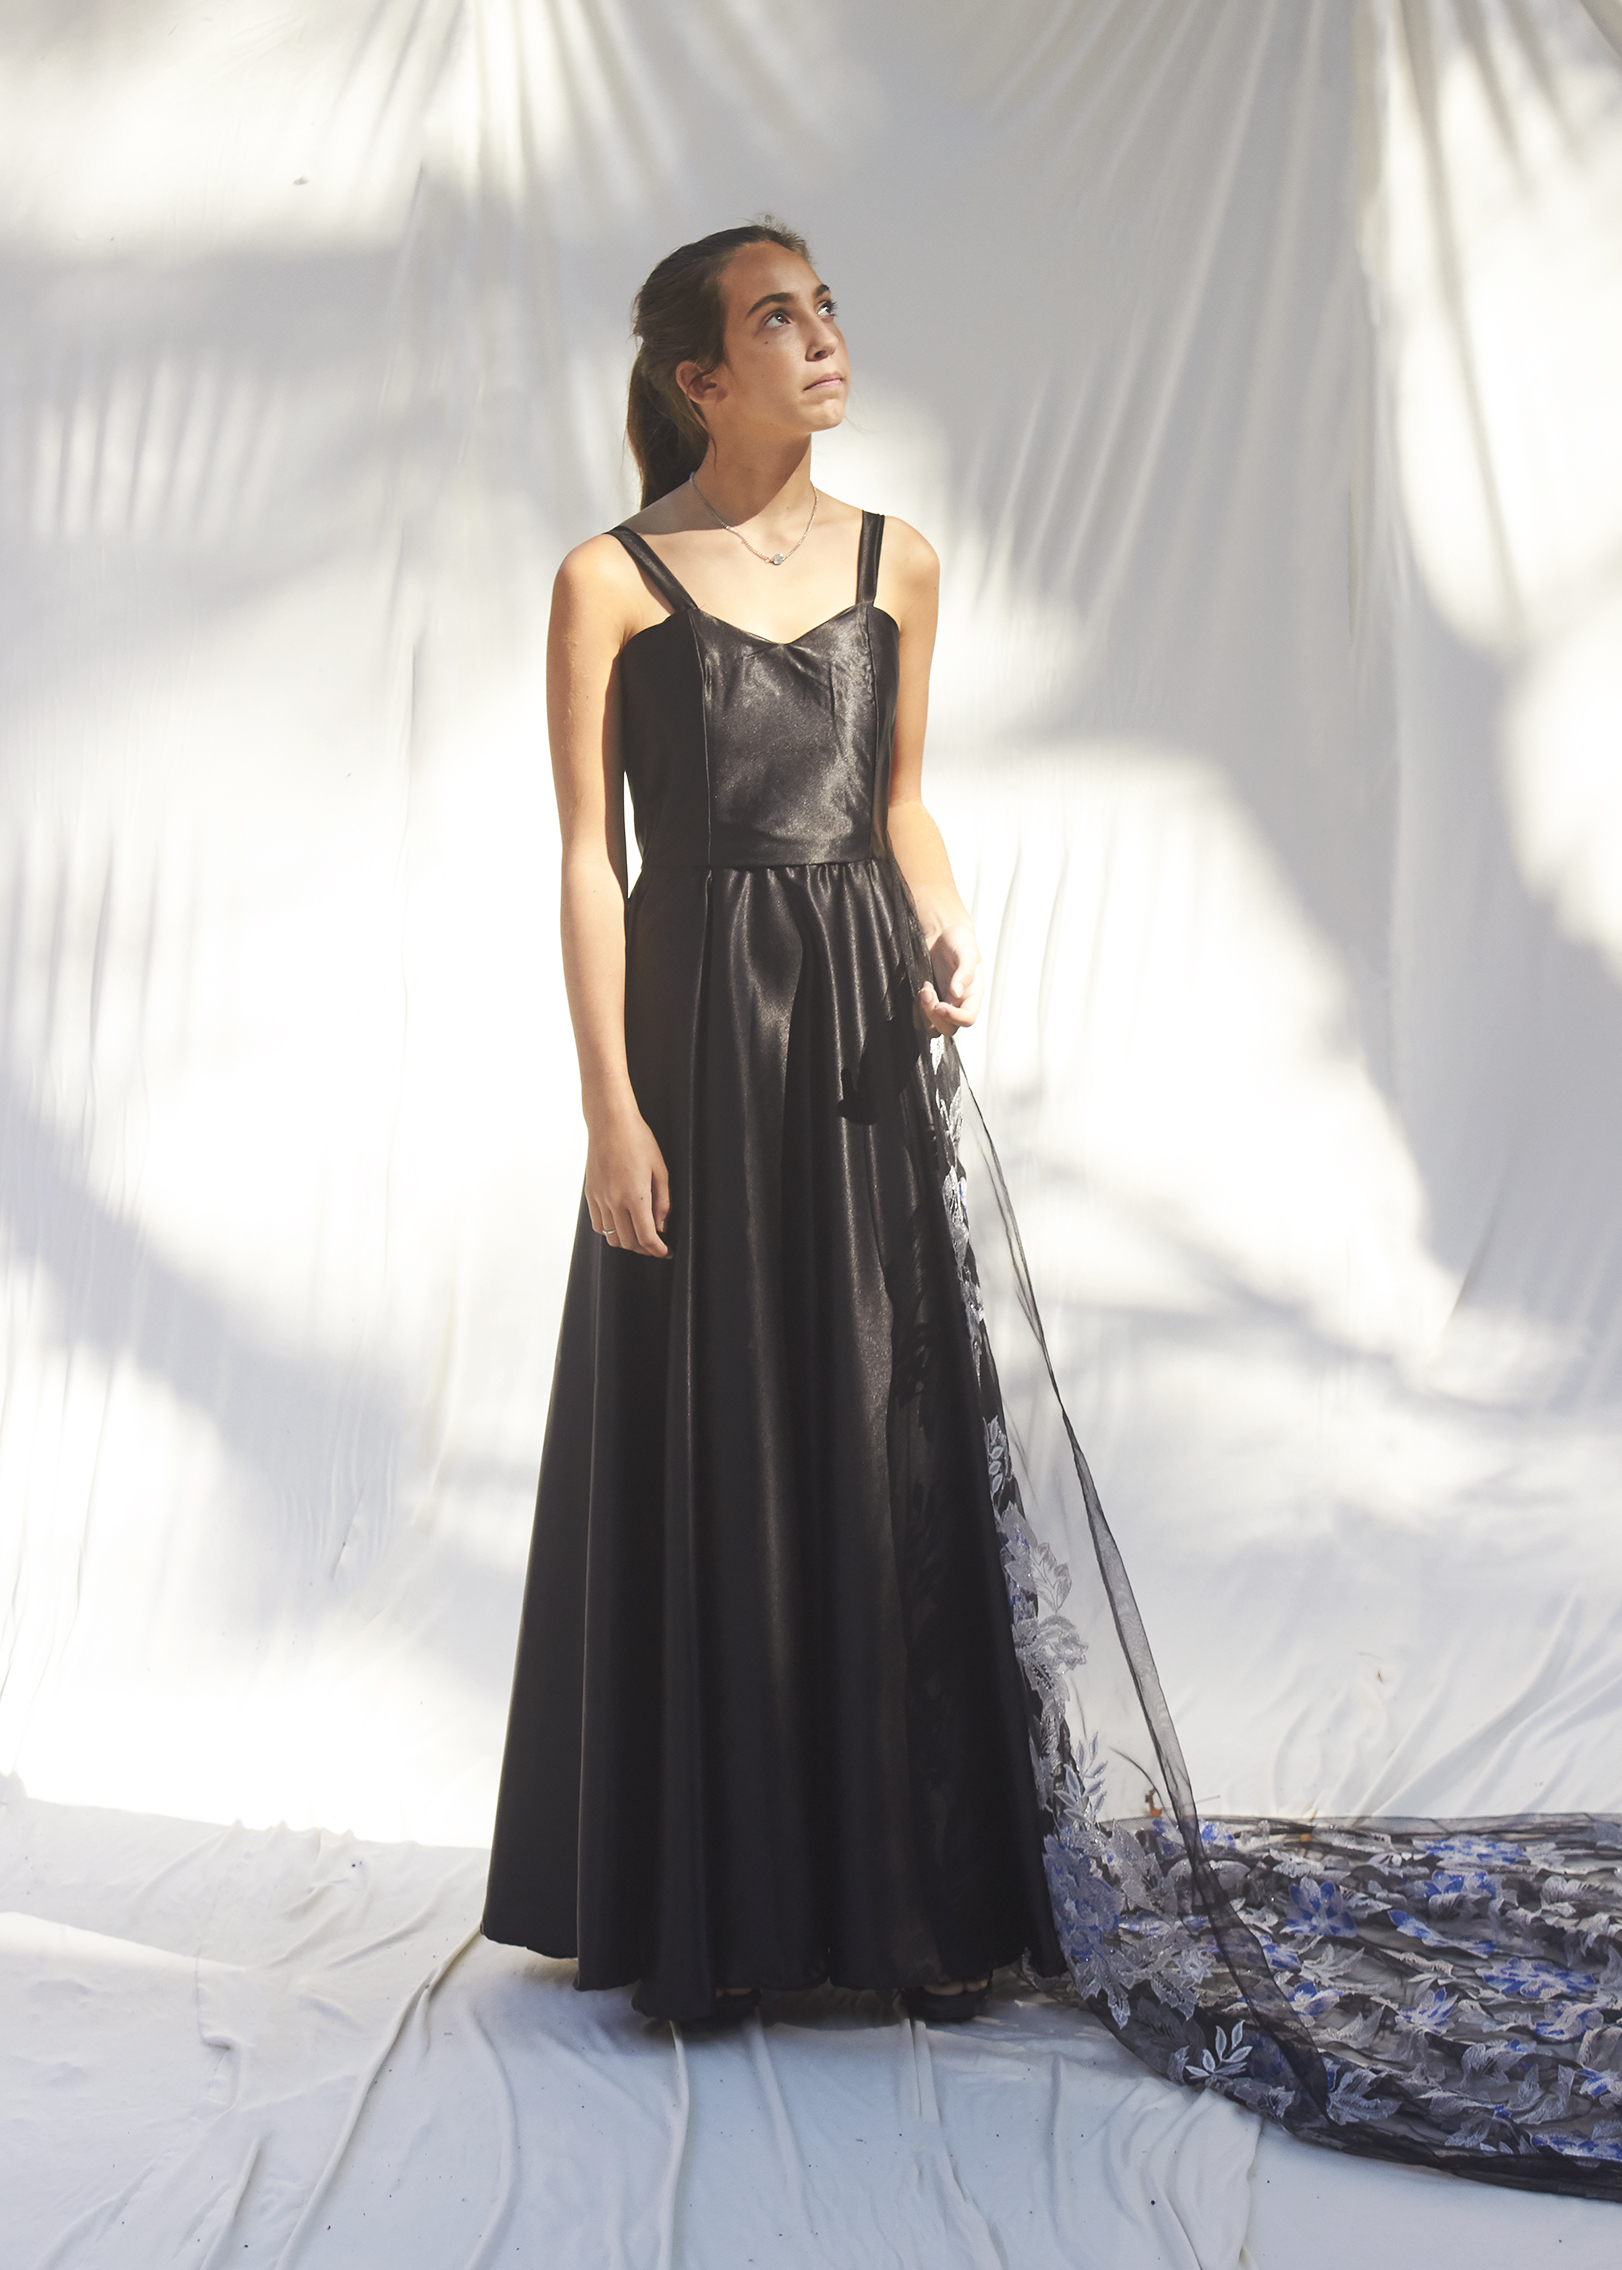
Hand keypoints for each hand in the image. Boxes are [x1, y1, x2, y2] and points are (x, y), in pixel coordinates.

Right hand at [585, 1105, 670, 1257]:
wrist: (610, 1123)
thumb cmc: (638, 1140)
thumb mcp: (660, 1170)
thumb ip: (662, 1201)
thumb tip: (661, 1226)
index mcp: (635, 1196)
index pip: (646, 1237)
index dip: (658, 1250)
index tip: (665, 1252)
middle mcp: (614, 1201)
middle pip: (628, 1242)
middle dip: (645, 1249)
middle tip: (656, 1246)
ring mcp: (600, 1199)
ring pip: (611, 1236)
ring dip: (627, 1242)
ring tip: (639, 1236)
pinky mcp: (591, 1194)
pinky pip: (598, 1224)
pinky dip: (610, 1231)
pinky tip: (621, 1224)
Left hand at [918, 920, 982, 1033]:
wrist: (943, 933)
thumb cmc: (959, 941)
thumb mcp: (967, 952)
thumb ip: (965, 973)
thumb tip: (957, 992)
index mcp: (972, 995)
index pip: (968, 1018)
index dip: (954, 1017)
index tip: (940, 1006)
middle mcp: (958, 1003)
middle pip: (949, 1028)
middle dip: (934, 1015)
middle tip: (927, 992)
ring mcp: (943, 1004)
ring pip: (933, 1027)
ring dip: (924, 1013)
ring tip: (924, 989)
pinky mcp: (929, 1002)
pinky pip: (921, 1019)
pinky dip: (916, 1011)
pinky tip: (919, 992)